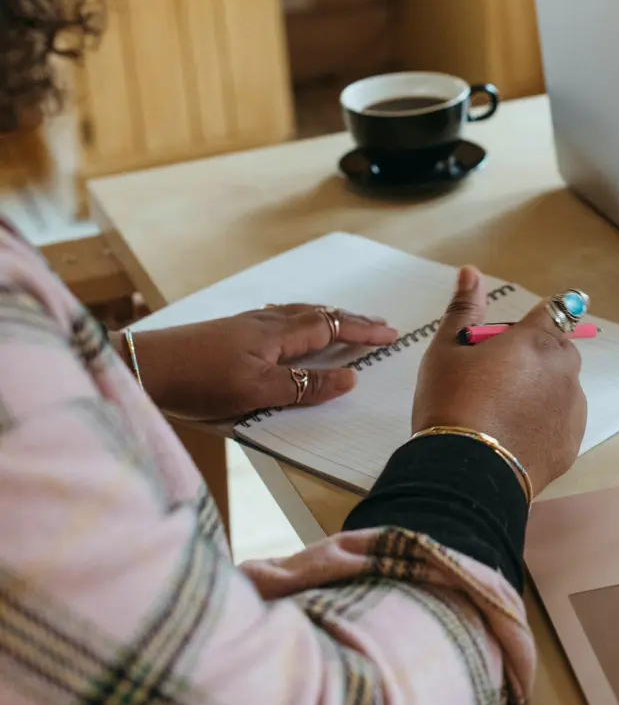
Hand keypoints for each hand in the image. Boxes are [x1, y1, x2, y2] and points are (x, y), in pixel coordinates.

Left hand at [124, 305, 399, 419]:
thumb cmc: (197, 380)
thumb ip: (303, 386)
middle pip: (320, 314)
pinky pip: (281, 316)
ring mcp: (247, 324)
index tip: (390, 333)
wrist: (143, 365)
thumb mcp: (256, 391)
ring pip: (300, 313)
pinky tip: (293, 324)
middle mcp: (266, 322)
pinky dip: (303, 318)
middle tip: (379, 324)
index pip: (332, 328)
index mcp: (278, 334)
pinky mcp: (231, 331)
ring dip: (329, 317)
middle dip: (352, 320)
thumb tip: (349, 379)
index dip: (362, 331)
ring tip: (346, 321)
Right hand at [412, 266, 586, 497]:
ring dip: (543, 389)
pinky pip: (563, 421)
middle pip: (558, 349)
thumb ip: (464, 308)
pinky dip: (546, 422)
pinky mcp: (572, 442)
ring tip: (503, 412)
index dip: (538, 319)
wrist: (464, 473)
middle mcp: (563, 369)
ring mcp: (572, 408)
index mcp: (535, 340)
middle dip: (535, 356)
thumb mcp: (447, 351)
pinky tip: (515, 435)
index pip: (555, 310)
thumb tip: (471, 271)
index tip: (519, 336)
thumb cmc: (450, 402)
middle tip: (495, 378)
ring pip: (563, 386)